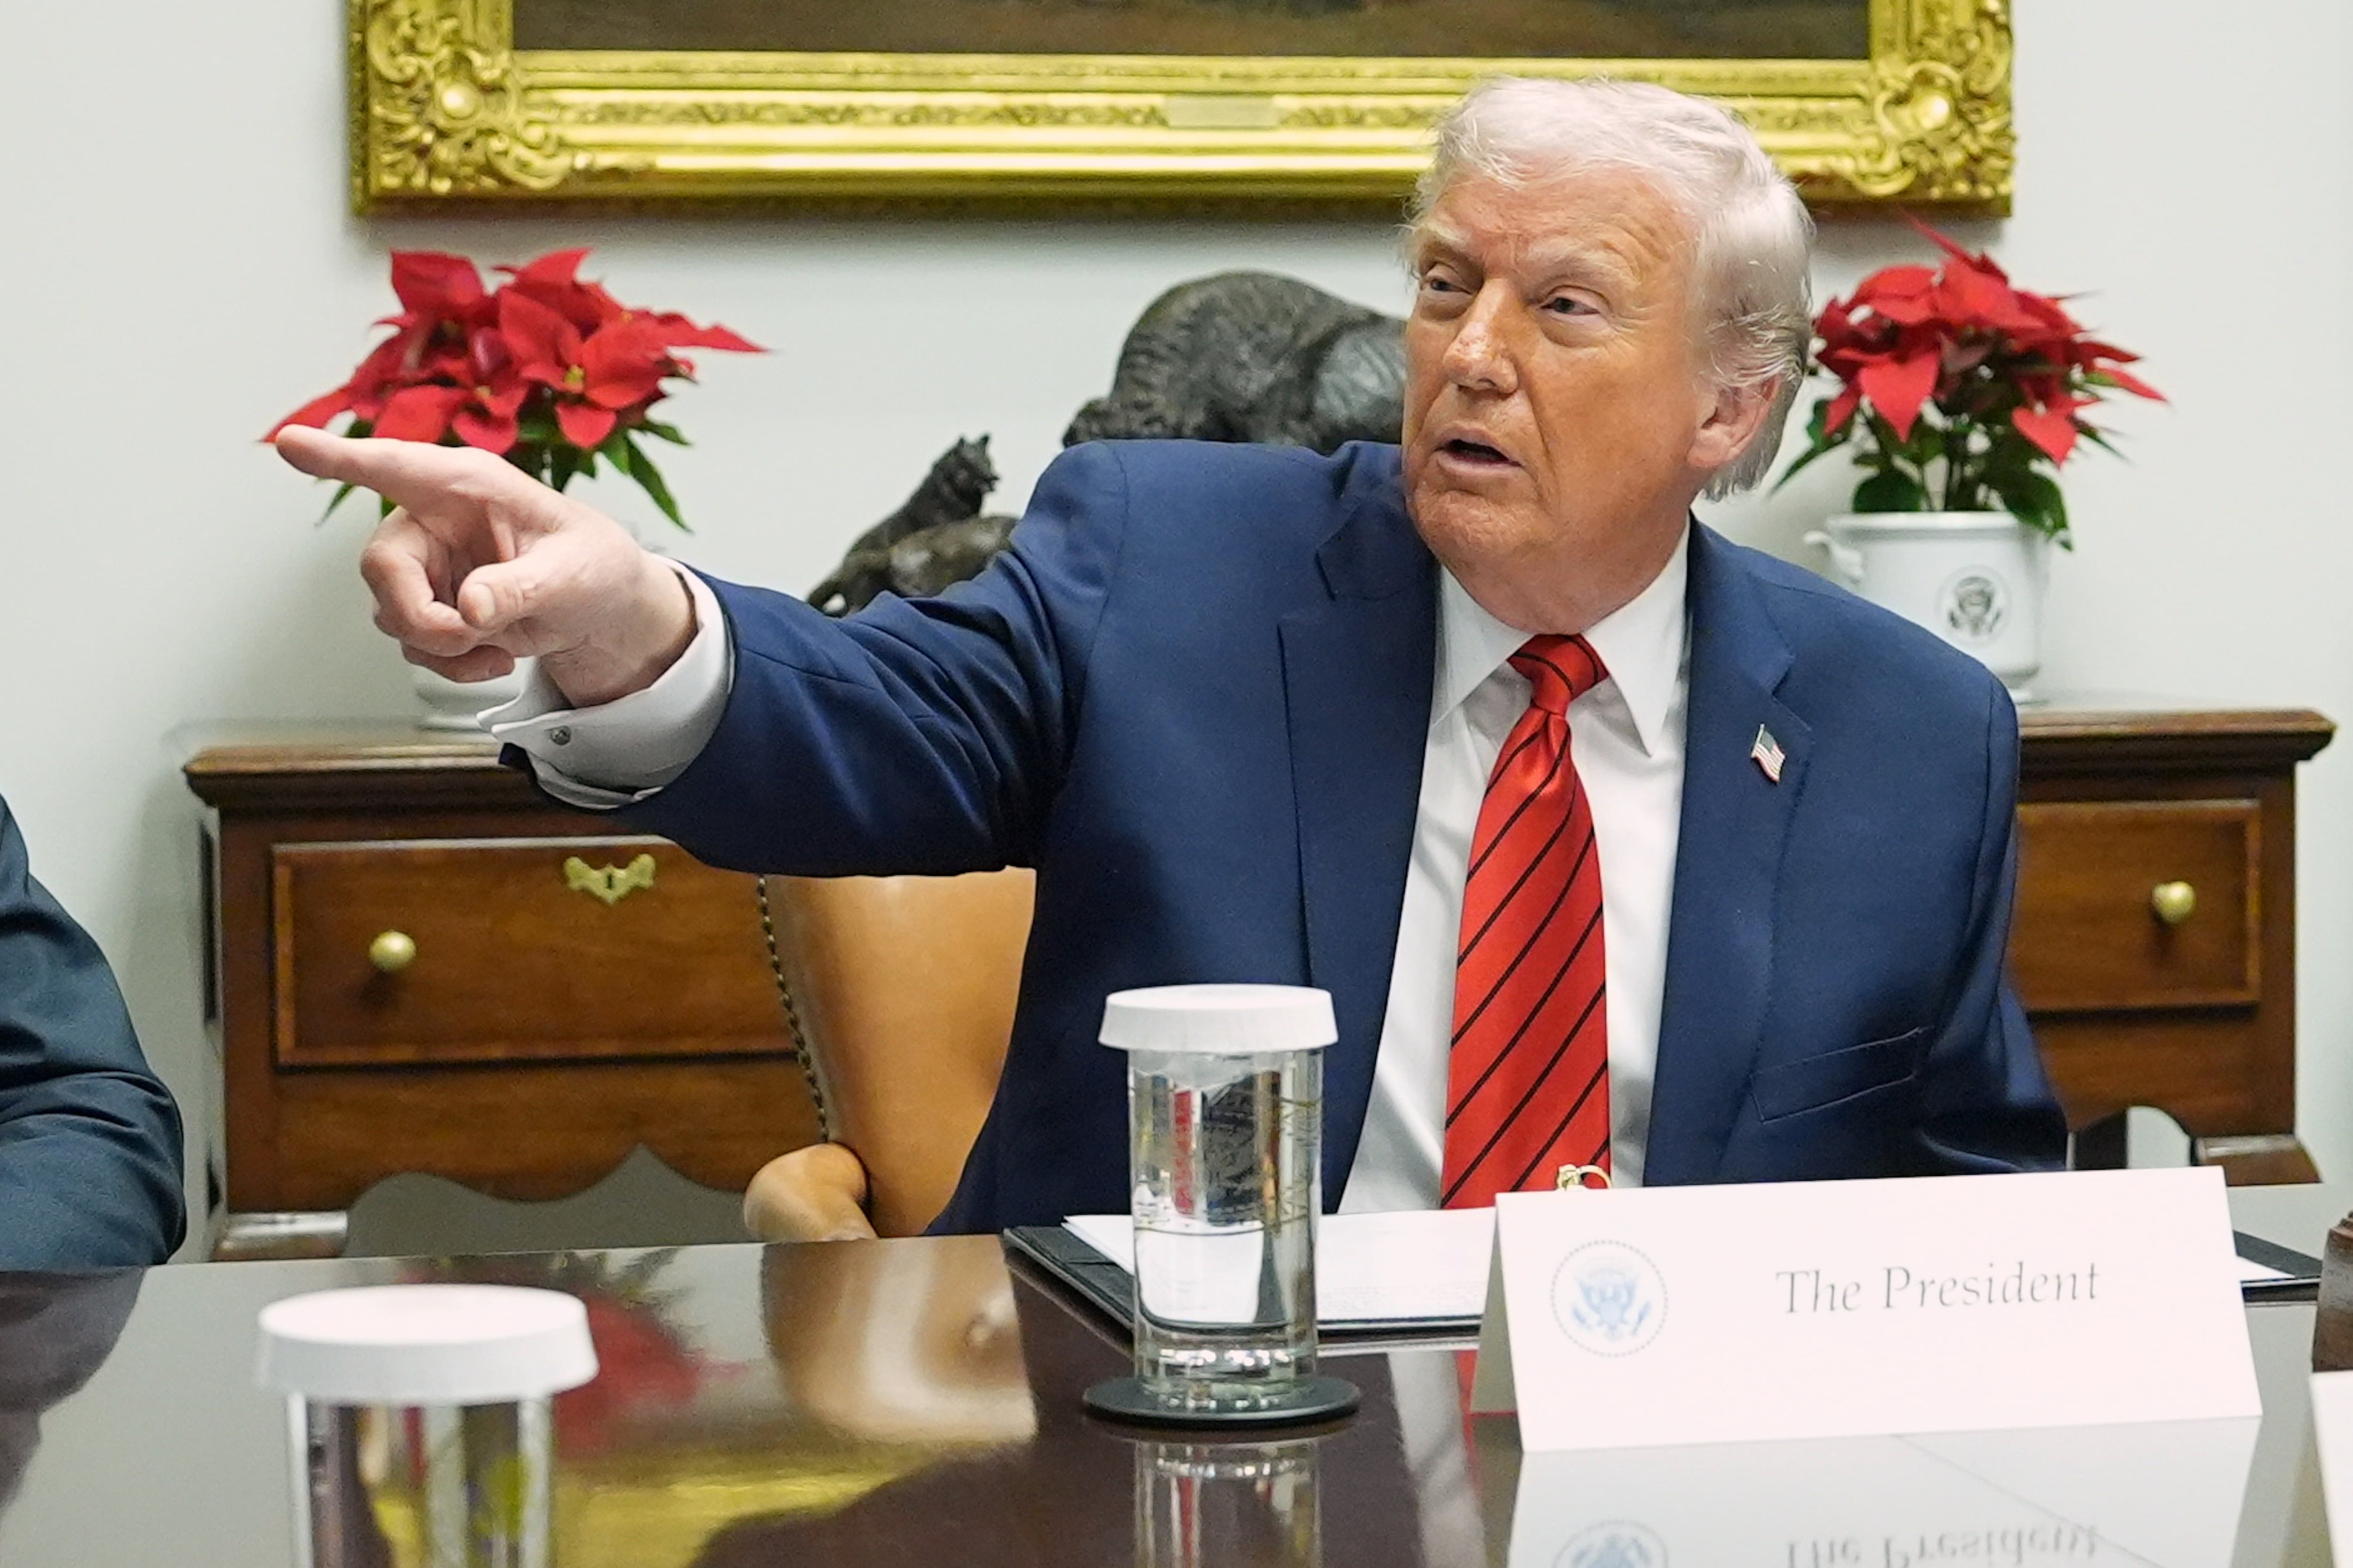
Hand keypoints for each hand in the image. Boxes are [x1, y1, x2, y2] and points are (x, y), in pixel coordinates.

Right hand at [274, 429, 695, 707]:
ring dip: (442, 646)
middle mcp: (432, 519)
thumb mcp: (573, 574)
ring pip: (390, 614)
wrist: (601, 605)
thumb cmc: (592, 565)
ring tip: (500, 644)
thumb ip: (523, 587)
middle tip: (467, 635)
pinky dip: (451, 664)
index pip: (394, 465)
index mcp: (467, 485)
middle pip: (380, 566)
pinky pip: (411, 644)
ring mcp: (425, 566)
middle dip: (418, 615)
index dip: (340, 458)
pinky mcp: (428, 605)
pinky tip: (494, 657)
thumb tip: (470, 608)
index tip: (289, 442)